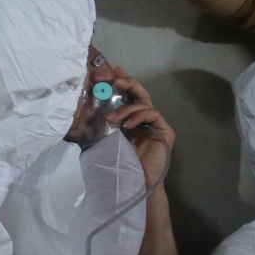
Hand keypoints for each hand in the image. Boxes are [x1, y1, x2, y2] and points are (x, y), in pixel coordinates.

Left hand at [105, 66, 174, 186]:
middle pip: (141, 94)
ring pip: (145, 103)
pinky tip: (128, 124)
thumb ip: (107, 124)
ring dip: (127, 107)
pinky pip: (153, 114)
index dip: (124, 82)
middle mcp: (147, 120)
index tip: (113, 71)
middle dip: (128, 83)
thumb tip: (89, 107)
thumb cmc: (122, 165)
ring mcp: (157, 125)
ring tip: (112, 117)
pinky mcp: (165, 132)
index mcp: (134, 120)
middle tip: (116, 79)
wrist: (136, 183)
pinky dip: (139, 115)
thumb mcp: (110, 138)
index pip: (130, 96)